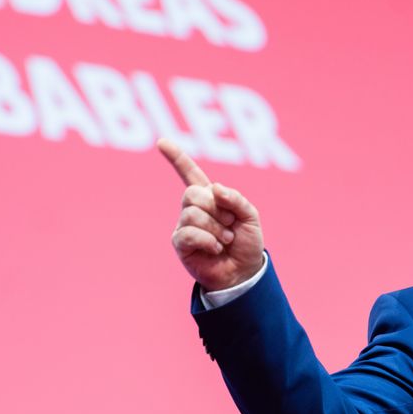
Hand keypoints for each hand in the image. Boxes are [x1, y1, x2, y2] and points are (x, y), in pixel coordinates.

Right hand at [157, 138, 264, 290]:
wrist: (243, 271)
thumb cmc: (246, 243)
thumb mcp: (250, 216)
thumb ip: (236, 199)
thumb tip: (215, 189)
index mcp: (210, 197)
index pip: (190, 173)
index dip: (177, 158)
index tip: (162, 142)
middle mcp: (193, 208)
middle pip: (192, 194)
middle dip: (216, 209)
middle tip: (229, 223)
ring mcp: (184, 225)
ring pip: (192, 214)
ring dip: (215, 227)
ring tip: (225, 240)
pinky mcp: (180, 244)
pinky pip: (188, 233)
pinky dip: (208, 240)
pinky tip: (215, 248)